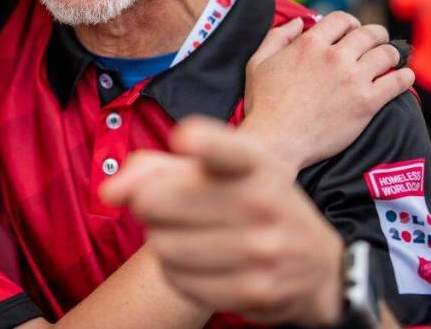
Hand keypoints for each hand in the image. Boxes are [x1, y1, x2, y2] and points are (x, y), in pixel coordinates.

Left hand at [102, 117, 343, 326]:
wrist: (319, 268)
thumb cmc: (257, 204)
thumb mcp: (223, 170)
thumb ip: (160, 166)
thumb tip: (111, 191)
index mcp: (256, 163)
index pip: (226, 149)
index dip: (202, 143)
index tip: (183, 138)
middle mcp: (262, 203)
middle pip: (156, 201)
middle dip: (148, 204)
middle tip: (167, 207)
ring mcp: (261, 251)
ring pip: (161, 245)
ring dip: (161, 239)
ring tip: (186, 234)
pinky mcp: (253, 292)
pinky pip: (178, 280)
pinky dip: (176, 271)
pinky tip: (199, 261)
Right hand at [239, 12, 413, 174]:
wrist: (275, 141)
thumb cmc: (263, 105)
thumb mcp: (258, 63)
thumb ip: (277, 37)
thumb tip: (299, 23)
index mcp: (310, 44)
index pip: (341, 19)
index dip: (349, 23)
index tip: (351, 33)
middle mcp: (334, 57)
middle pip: (369, 33)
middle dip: (375, 35)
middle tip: (376, 44)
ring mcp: (353, 79)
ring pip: (387, 53)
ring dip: (391, 54)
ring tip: (390, 60)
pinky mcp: (366, 102)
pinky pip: (397, 82)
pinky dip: (405, 76)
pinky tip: (403, 77)